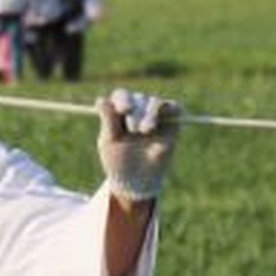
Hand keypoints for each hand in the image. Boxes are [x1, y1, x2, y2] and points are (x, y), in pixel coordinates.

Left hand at [97, 88, 180, 204]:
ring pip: (154, 101)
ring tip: (146, 130)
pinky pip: (174, 106)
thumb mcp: (109, 142)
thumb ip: (107, 121)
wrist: (137, 180)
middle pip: (138, 98)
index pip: (121, 95)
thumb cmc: (118, 160)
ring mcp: (155, 114)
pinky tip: (163, 120)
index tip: (124, 110)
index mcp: (119, 111)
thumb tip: (101, 99)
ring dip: (150, 114)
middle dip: (136, 112)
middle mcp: (137, 109)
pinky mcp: (172, 120)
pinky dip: (169, 108)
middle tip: (134, 129)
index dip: (123, 100)